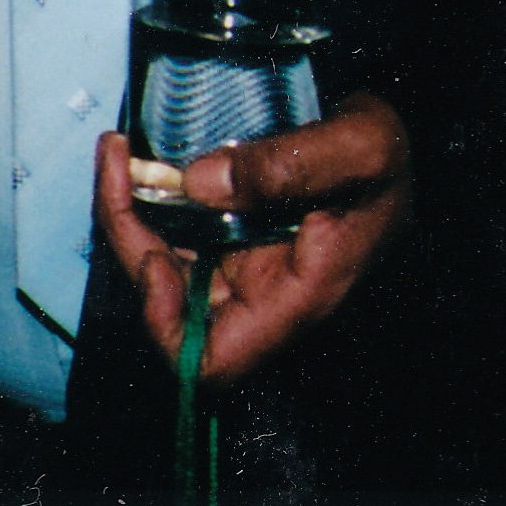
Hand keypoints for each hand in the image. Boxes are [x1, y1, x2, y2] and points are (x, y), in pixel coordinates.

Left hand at [95, 96, 412, 387]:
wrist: (388, 144)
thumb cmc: (386, 156)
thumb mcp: (360, 147)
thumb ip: (288, 165)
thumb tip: (198, 183)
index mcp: (296, 298)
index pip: (215, 362)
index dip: (167, 327)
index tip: (153, 260)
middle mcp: (260, 292)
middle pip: (168, 304)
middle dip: (127, 238)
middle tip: (117, 159)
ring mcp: (241, 264)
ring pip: (160, 263)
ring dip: (127, 213)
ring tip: (119, 149)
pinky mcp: (229, 234)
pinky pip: (170, 233)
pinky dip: (144, 200)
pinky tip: (136, 155)